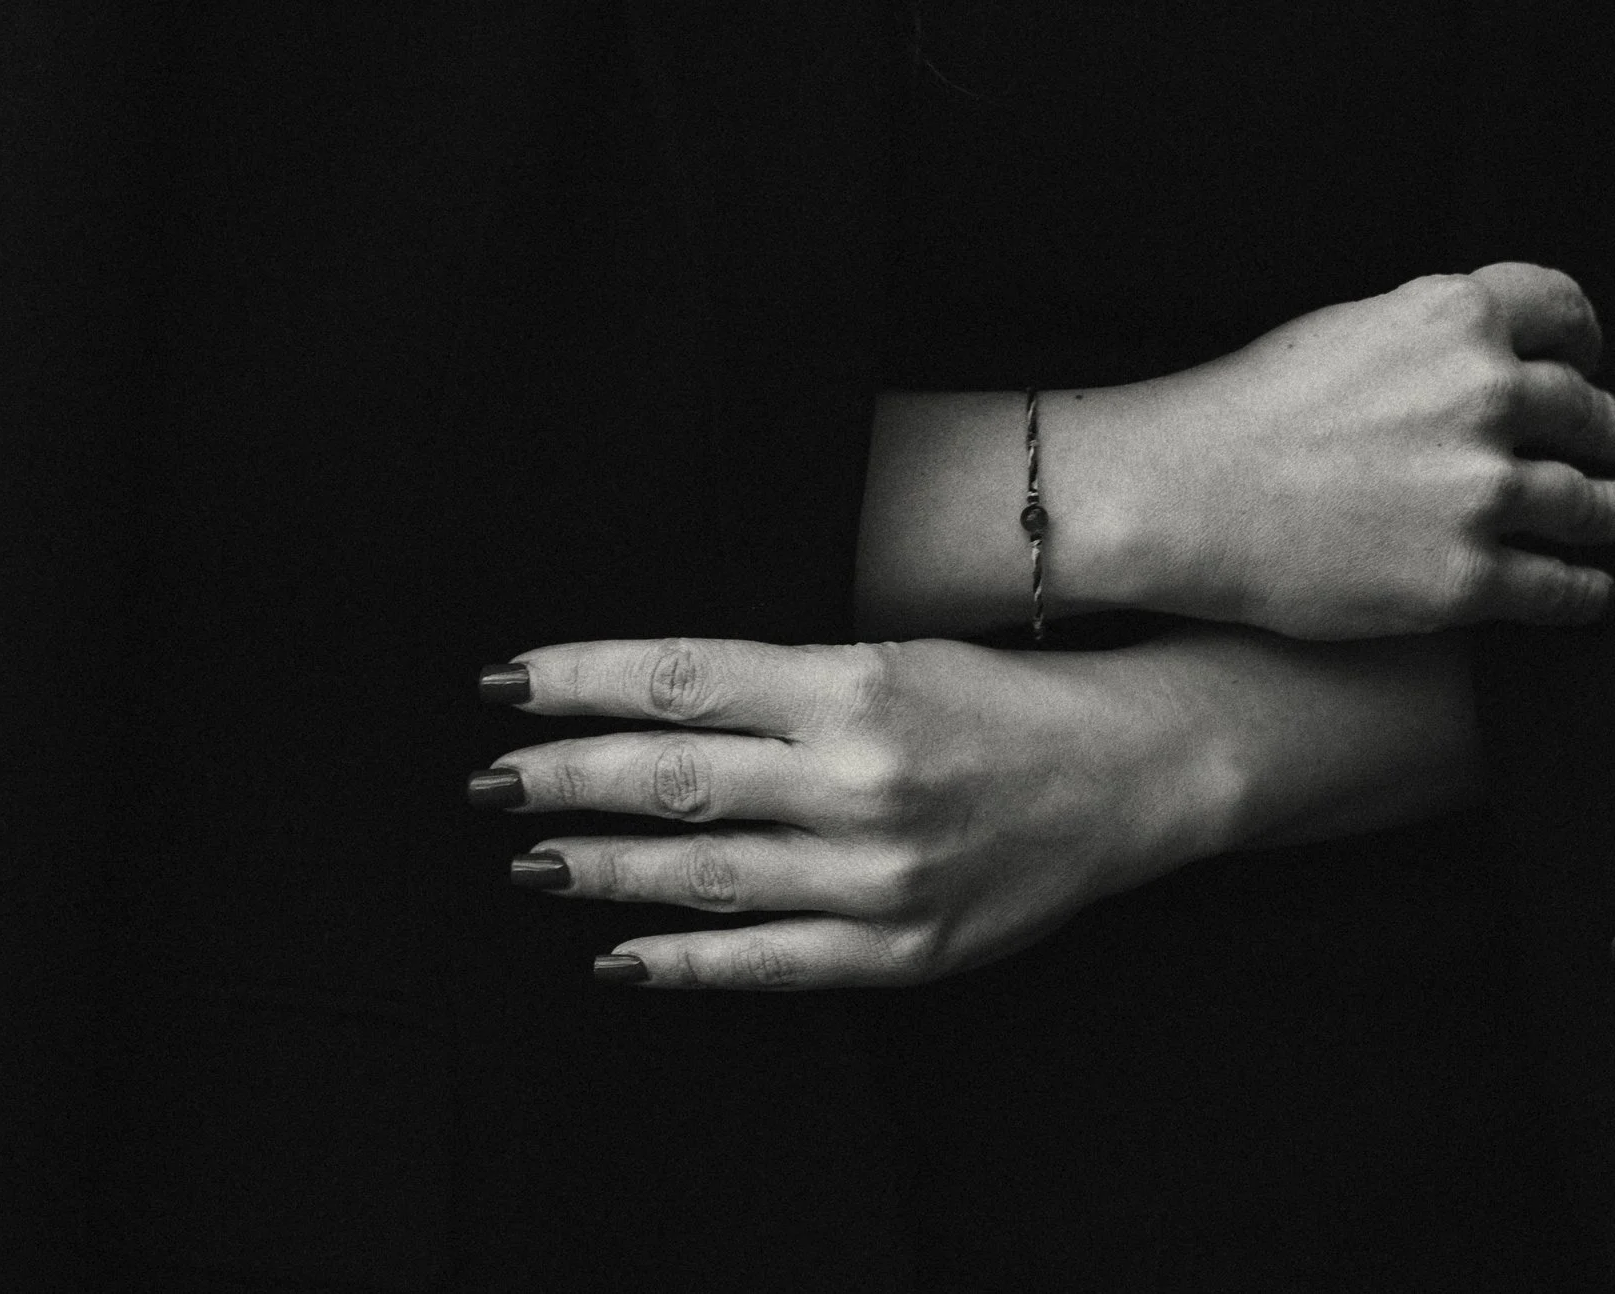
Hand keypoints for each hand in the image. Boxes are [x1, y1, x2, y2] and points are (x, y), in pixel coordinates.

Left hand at [470, 629, 1237, 991]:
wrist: (1128, 771)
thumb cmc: (998, 697)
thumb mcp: (890, 653)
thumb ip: (781, 684)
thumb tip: (648, 701)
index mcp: (850, 685)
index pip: (683, 679)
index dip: (584, 681)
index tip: (507, 682)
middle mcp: (856, 778)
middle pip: (675, 777)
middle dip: (566, 776)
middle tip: (486, 777)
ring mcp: (876, 873)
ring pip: (704, 873)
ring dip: (601, 866)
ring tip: (528, 857)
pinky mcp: (899, 949)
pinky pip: (767, 960)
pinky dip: (682, 960)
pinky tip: (615, 954)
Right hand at [1062, 260, 1614, 638]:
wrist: (1191, 491)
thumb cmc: (1253, 407)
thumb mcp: (1352, 327)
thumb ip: (1436, 337)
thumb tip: (1497, 359)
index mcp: (1453, 316)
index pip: (1565, 312)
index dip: (1591, 339)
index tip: (1597, 361)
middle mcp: (1485, 393)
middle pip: (1593, 411)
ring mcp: (1483, 489)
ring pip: (1596, 504)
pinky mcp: (1470, 577)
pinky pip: (1566, 588)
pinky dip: (1596, 593)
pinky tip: (1607, 595)